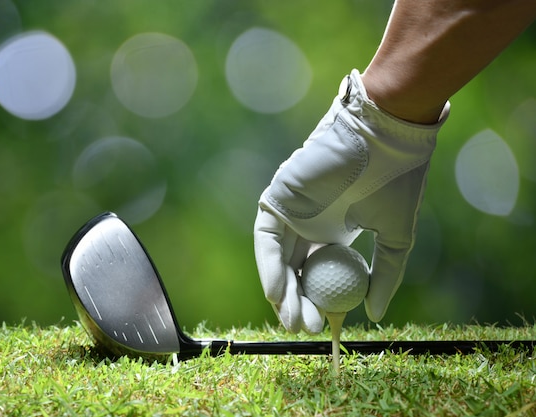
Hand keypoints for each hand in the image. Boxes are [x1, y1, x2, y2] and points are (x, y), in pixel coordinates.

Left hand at [254, 69, 448, 332]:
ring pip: (278, 257)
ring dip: (282, 290)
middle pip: (296, 269)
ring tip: (291, 320)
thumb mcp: (395, 239)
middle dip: (299, 301)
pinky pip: (266, 237)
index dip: (320, 299)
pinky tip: (278, 293)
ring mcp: (292, 210)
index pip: (319, 272)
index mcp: (336, 231)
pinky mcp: (278, 196)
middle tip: (305, 328)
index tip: (324, 324)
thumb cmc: (396, 184)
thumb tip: (375, 316)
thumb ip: (384, 277)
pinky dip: (269, 265)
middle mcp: (310, 222)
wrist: (388, 139)